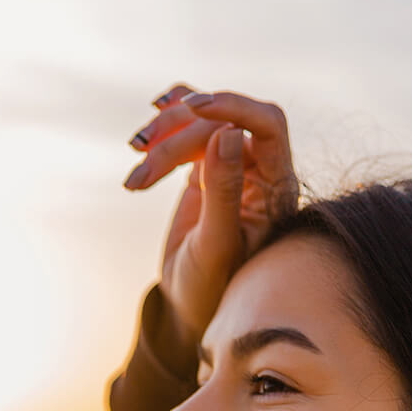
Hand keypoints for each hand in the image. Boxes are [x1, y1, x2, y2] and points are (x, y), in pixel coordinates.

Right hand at [125, 83, 299, 344]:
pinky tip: (150, 122)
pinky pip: (191, 128)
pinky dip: (167, 123)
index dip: (233, 106)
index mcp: (277, 188)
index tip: (192, 107)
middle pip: (223, 122)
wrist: (190, 304)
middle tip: (142, 161)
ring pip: (201, 122)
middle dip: (179, 136)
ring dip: (163, 135)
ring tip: (135, 175)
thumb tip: (228, 131)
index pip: (267, 124)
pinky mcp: (207, 165)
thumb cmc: (210, 287)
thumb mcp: (215, 245)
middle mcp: (260, 170)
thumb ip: (223, 191)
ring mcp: (233, 165)